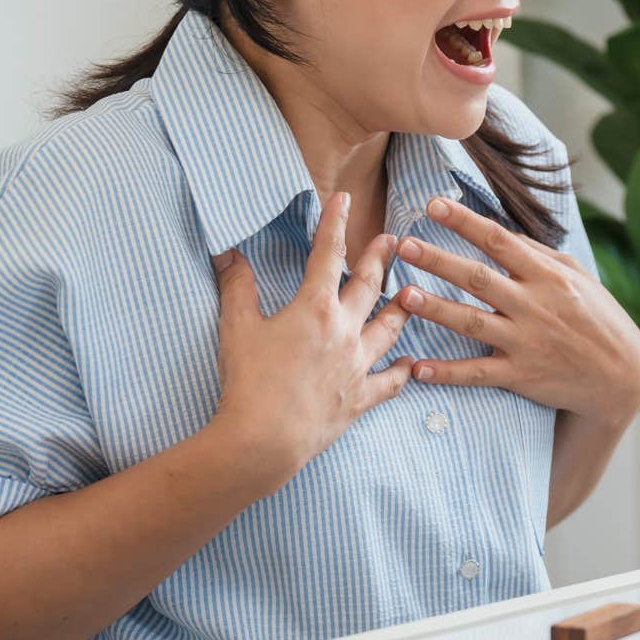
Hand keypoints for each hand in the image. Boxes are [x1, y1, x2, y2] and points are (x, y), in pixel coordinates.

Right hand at [210, 191, 414, 478]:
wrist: (265, 439)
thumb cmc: (248, 382)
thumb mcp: (236, 328)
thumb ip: (236, 285)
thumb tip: (228, 251)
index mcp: (315, 308)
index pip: (327, 255)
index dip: (335, 224)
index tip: (344, 200)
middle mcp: (345, 331)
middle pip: (369, 286)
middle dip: (380, 259)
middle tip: (392, 240)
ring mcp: (358, 365)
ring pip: (389, 328)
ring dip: (401, 308)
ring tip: (412, 292)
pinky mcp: (360, 397)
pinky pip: (390, 382)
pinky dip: (402, 371)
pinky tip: (411, 364)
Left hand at [393, 197, 639, 424]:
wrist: (622, 376)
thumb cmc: (599, 319)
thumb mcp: (579, 277)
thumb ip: (539, 254)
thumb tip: (501, 231)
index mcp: (548, 276)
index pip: (500, 240)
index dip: (465, 221)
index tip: (433, 205)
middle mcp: (534, 305)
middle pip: (478, 278)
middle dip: (438, 260)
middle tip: (404, 245)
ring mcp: (526, 342)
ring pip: (472, 323)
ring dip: (435, 309)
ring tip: (404, 296)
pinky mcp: (522, 375)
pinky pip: (478, 373)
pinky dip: (447, 373)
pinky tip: (416, 369)